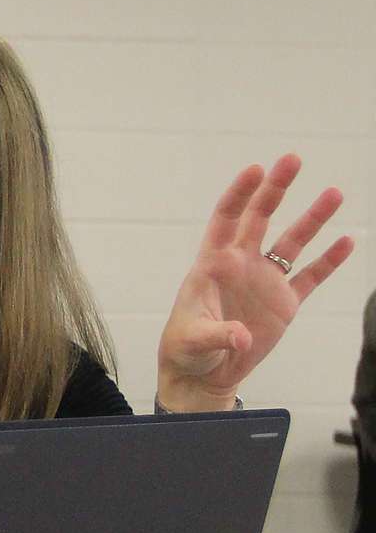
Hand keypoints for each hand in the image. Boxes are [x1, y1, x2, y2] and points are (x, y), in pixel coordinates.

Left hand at [158, 155, 353, 408]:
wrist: (203, 373)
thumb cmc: (186, 350)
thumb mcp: (193, 342)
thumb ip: (216, 335)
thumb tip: (241, 338)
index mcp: (213, 264)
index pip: (226, 220)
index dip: (239, 194)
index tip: (256, 169)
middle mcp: (241, 265)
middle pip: (260, 218)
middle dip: (275, 189)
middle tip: (293, 158)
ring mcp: (265, 281)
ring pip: (292, 242)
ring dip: (312, 218)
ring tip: (334, 192)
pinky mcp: (284, 303)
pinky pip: (311, 276)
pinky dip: (329, 260)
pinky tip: (347, 241)